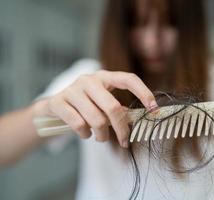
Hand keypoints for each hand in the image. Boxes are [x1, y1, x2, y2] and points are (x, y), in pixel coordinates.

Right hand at [33, 70, 156, 147]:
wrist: (54, 107)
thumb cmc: (85, 105)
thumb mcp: (102, 102)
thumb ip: (116, 108)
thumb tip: (134, 120)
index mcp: (104, 77)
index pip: (128, 79)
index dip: (143, 92)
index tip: (154, 108)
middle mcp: (89, 80)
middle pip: (113, 107)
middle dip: (121, 129)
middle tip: (124, 141)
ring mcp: (72, 90)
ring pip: (96, 120)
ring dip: (102, 135)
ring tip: (100, 137)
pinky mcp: (58, 102)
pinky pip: (79, 125)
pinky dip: (85, 134)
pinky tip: (85, 133)